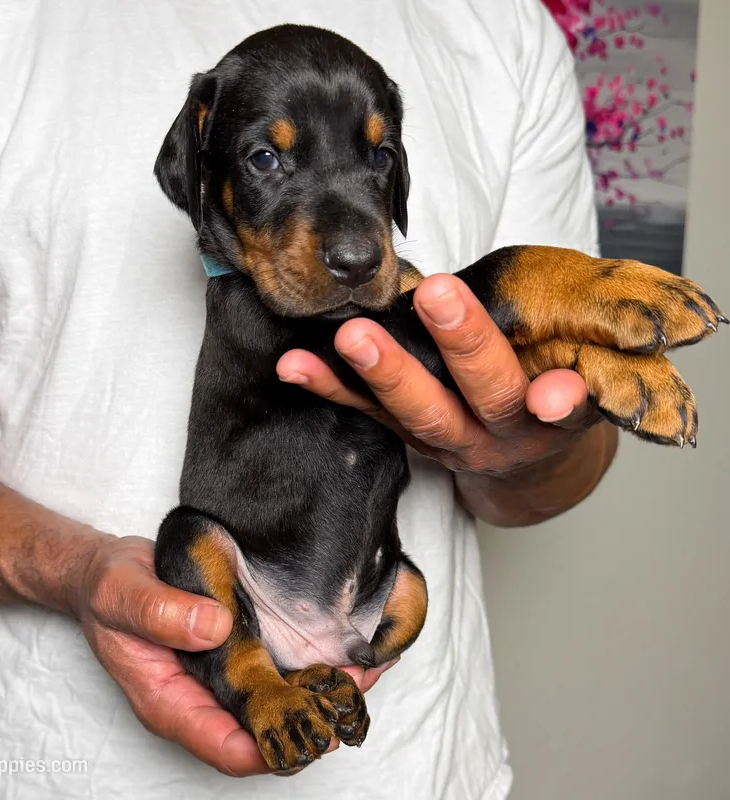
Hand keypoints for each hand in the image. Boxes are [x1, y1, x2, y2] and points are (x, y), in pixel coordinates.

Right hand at [73, 535, 392, 776]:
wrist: (107, 569)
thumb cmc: (107, 587)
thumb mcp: (122, 594)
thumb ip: (160, 613)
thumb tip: (214, 628)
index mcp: (169, 700)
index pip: (224, 747)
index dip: (271, 748)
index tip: (314, 729)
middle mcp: (200, 697)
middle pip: (261, 729)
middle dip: (310, 719)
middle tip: (354, 692)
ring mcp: (218, 675)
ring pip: (274, 700)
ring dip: (317, 692)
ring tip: (362, 669)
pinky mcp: (232, 649)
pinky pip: (273, 667)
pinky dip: (307, 662)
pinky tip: (339, 645)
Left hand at [277, 273, 603, 475]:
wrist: (522, 452)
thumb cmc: (553, 386)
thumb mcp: (584, 371)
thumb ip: (582, 359)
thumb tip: (577, 371)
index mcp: (555, 416)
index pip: (564, 405)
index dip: (562, 400)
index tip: (552, 397)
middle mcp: (500, 435)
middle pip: (485, 396)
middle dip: (463, 346)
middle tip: (439, 296)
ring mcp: (448, 439)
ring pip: (416, 414)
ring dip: (382, 373)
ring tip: (352, 337)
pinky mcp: (407, 434)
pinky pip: (367, 414)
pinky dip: (330, 388)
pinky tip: (293, 366)